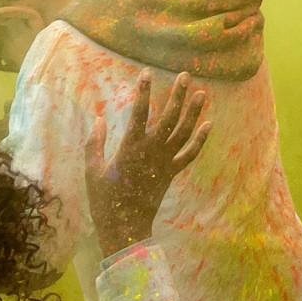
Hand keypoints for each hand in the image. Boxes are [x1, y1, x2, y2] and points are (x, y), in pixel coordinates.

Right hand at [85, 72, 210, 254]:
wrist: (124, 226)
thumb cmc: (104, 199)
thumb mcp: (92, 171)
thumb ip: (94, 144)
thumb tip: (98, 119)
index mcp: (130, 148)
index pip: (138, 113)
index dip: (143, 92)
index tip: (146, 74)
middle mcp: (151, 151)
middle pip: (168, 118)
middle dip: (178, 95)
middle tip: (186, 76)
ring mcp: (165, 162)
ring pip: (183, 132)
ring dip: (194, 112)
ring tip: (203, 93)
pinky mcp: (172, 172)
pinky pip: (190, 154)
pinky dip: (200, 140)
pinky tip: (209, 124)